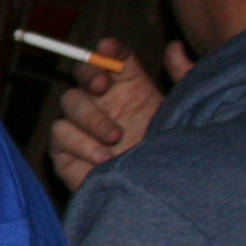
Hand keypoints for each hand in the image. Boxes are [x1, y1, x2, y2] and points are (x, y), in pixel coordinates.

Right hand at [47, 39, 183, 189]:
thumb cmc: (174, 157)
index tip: (111, 49)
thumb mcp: (184, 112)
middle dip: (89, 74)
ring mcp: (83, 127)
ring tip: (115, 138)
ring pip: (70, 102)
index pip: (112, 58)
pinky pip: (61, 134)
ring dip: (91, 117)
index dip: (108, 50)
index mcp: (131, 90)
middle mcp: (104, 104)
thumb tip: (176, 46)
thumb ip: (184, 77)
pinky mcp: (66, 152)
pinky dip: (81, 143)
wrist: (159, 200)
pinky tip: (104, 158)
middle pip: (83, 73)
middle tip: (104, 86)